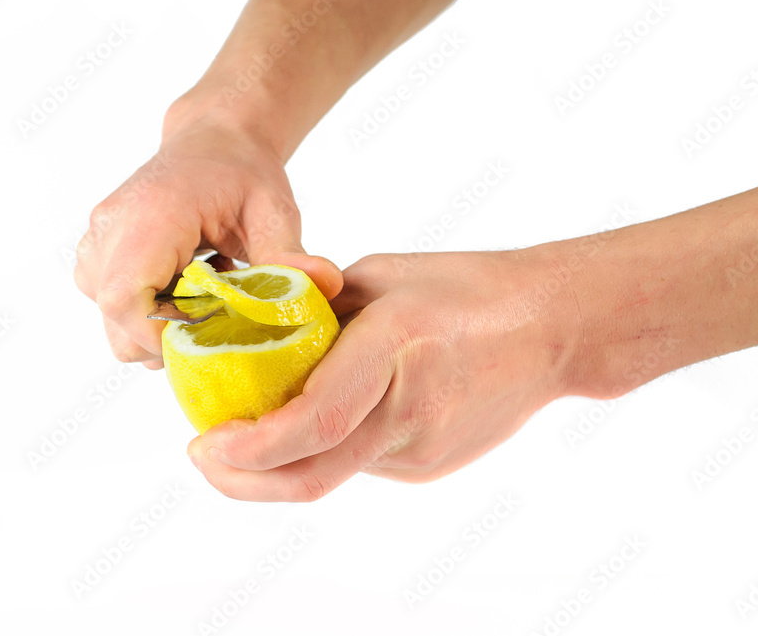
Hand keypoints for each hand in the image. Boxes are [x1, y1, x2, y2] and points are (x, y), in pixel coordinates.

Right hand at [73, 97, 342, 367]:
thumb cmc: (242, 170)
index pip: (125, 298)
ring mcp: (97, 242)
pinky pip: (113, 307)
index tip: (207, 341)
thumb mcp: (274, 210)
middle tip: (218, 322)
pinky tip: (186, 290)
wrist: (212, 139)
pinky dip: (149, 312)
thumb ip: (291, 254)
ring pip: (113, 320)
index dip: (159, 335)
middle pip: (117, 319)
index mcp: (152, 215)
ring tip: (203, 297)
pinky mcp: (96, 254)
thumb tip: (327, 285)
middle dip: (167, 338)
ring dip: (159, 325)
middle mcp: (111, 229)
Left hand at [187, 250, 581, 500]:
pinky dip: (325, 449)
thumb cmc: (466, 288)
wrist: (553, 329)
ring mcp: (423, 447)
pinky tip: (326, 415)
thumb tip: (263, 336)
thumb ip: (320, 313)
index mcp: (395, 348)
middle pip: (310, 476)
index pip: (312, 423)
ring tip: (252, 427)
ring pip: (330, 471)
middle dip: (242, 479)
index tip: (204, 441)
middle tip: (205, 456)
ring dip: (280, 460)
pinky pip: (360, 463)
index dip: (249, 446)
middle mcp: (409, 409)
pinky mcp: (430, 465)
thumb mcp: (382, 278)